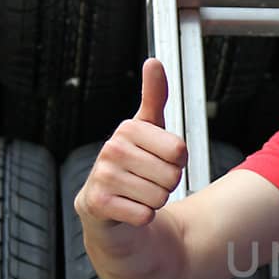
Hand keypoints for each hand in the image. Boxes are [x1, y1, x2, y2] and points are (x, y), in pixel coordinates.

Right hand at [75, 58, 187, 227]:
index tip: (159, 160)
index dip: (177, 162)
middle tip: (147, 181)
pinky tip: (128, 209)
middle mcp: (111, 149)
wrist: (109, 210)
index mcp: (128, 128)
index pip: (179, 150)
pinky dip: (143, 216)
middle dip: (167, 184)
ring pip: (159, 196)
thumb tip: (153, 61)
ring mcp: (102, 176)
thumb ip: (154, 97)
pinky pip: (144, 214)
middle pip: (172, 175)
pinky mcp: (98, 204)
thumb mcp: (149, 130)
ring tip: (137, 194)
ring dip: (155, 201)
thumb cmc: (134, 166)